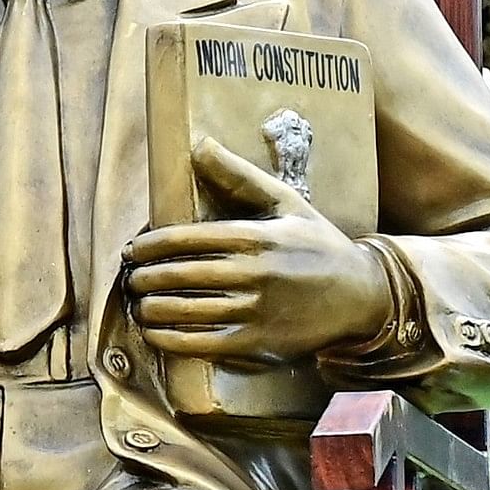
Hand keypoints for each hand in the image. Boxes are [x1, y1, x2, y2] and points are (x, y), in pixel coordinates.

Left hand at [121, 138, 388, 362]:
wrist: (360, 294)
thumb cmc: (318, 244)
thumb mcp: (286, 202)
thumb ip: (240, 177)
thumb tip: (201, 145)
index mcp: (255, 237)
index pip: (187, 239)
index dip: (150, 246)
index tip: (131, 250)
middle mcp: (252, 274)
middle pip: (180, 276)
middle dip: (145, 278)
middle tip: (130, 279)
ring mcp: (255, 311)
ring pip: (186, 312)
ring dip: (151, 310)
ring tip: (138, 305)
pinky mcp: (258, 343)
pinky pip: (203, 344)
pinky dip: (171, 340)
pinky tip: (156, 334)